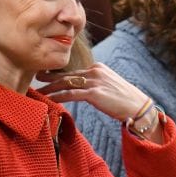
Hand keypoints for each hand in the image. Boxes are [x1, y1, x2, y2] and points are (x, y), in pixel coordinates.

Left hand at [38, 63, 163, 142]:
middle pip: (67, 75)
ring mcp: (95, 81)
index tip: (47, 77)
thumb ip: (96, 85)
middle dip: (50, 77)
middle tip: (36, 78)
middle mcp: (95, 71)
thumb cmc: (126, 101)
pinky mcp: (94, 93)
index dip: (59, 75)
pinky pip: (70, 94)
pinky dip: (57, 96)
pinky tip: (48, 99)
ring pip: (66, 83)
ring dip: (50, 88)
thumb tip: (84, 91)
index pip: (74, 71)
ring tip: (38, 92)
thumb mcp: (109, 87)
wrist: (139, 107)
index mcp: (98, 68)